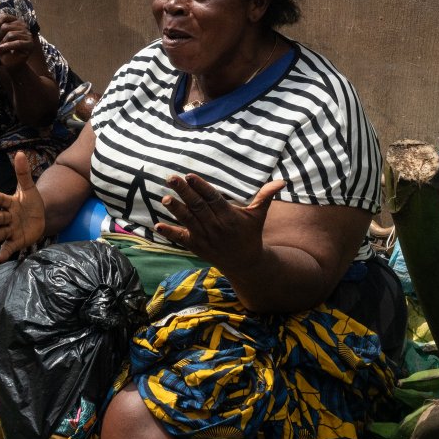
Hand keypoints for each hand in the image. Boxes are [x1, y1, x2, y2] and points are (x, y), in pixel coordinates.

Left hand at [0, 13, 40, 69]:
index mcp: (15, 21)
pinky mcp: (30, 44)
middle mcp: (23, 25)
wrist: (11, 62)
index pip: (4, 16)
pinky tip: (1, 51)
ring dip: (2, 43)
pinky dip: (6, 47)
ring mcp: (28, 34)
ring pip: (10, 35)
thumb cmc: (4, 48)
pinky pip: (17, 43)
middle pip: (6, 26)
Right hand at [0, 151, 46, 261]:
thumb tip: (20, 153)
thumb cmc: (30, 202)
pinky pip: (9, 247)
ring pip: (0, 233)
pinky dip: (4, 252)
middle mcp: (7, 217)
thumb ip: (23, 173)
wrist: (40, 217)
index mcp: (9, 203)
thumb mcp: (29, 188)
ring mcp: (11, 230)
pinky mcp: (16, 241)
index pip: (0, 199)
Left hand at [154, 175, 285, 265]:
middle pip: (198, 207)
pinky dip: (169, 233)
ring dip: (176, 209)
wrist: (245, 263)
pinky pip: (180, 239)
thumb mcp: (258, 216)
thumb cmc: (250, 234)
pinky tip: (157, 225)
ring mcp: (204, 238)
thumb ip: (265, 196)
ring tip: (165, 197)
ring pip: (188, 221)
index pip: (213, 199)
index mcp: (230, 217)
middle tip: (172, 178)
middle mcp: (216, 227)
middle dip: (184, 192)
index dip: (201, 187)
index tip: (190, 175)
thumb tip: (282, 181)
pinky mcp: (196, 246)